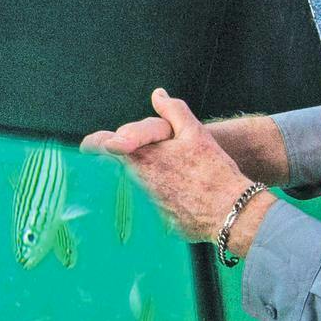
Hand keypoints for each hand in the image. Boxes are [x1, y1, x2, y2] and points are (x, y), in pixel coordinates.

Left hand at [81, 88, 259, 243]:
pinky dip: (161, 204)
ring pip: (134, 192)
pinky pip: (152, 212)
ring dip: (143, 185)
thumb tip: (157, 94)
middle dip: (124, 164)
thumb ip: (173, 110)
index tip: (89, 146)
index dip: (94, 144)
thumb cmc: (213, 170)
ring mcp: (145, 208)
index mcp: (141, 158)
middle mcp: (137, 185)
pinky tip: (180, 200)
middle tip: (135, 160)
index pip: (103, 147)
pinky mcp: (157, 225)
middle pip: (117, 172)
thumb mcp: (195, 133)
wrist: (231, 211)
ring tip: (169, 180)